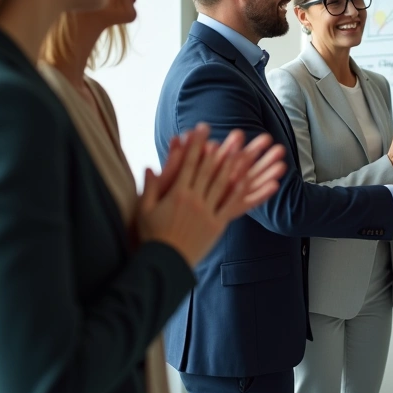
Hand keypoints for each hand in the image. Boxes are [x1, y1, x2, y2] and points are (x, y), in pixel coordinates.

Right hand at [139, 125, 286, 266]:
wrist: (163, 264)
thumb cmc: (151, 236)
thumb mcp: (144, 209)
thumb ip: (149, 187)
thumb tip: (150, 167)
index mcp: (176, 194)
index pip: (188, 163)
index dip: (196, 145)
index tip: (202, 129)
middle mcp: (194, 200)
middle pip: (210, 170)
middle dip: (222, 149)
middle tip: (232, 133)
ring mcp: (207, 213)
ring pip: (223, 185)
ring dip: (236, 167)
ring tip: (245, 151)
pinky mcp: (216, 226)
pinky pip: (230, 206)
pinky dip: (239, 192)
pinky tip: (247, 180)